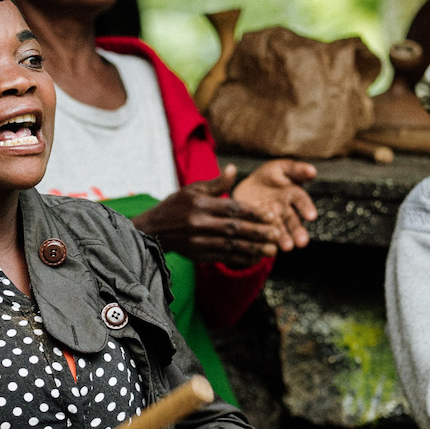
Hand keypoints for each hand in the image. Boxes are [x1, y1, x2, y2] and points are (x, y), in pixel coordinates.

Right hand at [131, 163, 304, 267]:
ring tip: (271, 250)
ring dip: (253, 249)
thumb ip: (215, 183)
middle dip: (258, 232)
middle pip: (234, 228)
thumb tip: (234, 169)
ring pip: (230, 246)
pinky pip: (222, 257)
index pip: (232, 208)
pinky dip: (240, 258)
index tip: (271, 216)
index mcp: (200, 204)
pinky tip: (254, 258)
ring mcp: (198, 241)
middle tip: (277, 235)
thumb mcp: (192, 189)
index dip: (253, 213)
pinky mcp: (197, 255)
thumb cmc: (174, 207)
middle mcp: (199, 223)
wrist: (152, 231)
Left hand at [230, 159, 318, 253]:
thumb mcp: (282, 168)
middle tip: (302, 243)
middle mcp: (285, 211)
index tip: (312, 216)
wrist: (249, 187)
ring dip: (284, 239)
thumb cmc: (270, 176)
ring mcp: (272, 221)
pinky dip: (264, 241)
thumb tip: (313, 171)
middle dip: (297, 232)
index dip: (306, 208)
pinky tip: (265, 247)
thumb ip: (297, 170)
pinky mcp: (258, 226)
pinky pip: (261, 234)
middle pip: (292, 222)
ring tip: (287, 248)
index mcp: (293, 195)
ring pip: (279, 231)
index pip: (302, 201)